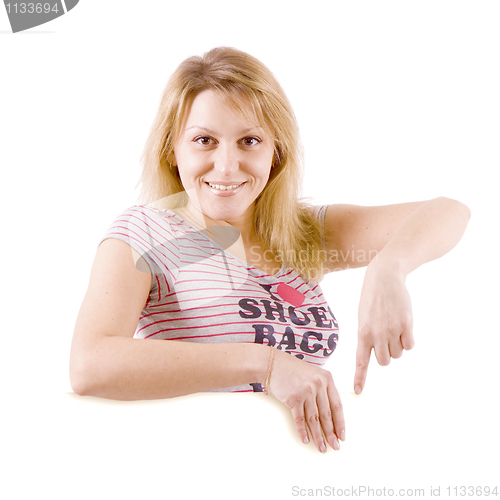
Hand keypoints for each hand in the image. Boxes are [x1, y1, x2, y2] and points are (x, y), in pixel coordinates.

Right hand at [265, 349, 344, 452]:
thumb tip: (328, 416)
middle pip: (327, 415)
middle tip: (335, 446)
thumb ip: (322, 390)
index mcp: (327, 379)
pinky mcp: (293, 398)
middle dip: (331, 433)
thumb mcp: (312, 375)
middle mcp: (318, 385)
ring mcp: (306, 391)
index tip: (342, 436)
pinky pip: (300, 419)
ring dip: (318, 436)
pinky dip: (303, 431)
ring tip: (322, 448)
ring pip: (314, 419)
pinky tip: (306, 440)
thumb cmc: (292, 370)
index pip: (337, 405)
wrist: (272, 363)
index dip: (340, 423)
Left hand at [354, 260, 414, 393]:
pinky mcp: (406, 325)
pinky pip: (410, 345)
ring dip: (398, 345)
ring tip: (393, 326)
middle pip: (384, 361)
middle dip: (386, 354)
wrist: (384, 277)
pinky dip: (408, 339)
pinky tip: (403, 325)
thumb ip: (367, 336)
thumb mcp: (363, 318)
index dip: (360, 377)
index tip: (357, 392)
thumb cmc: (372, 299)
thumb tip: (377, 354)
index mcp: (362, 333)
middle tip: (386, 339)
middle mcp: (376, 334)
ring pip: (398, 353)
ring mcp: (391, 330)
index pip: (360, 360)